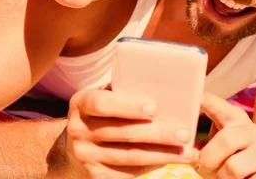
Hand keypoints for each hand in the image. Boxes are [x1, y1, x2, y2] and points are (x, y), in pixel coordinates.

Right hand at [66, 87, 197, 177]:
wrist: (70, 149)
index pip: (102, 104)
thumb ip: (120, 90)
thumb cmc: (98, 114)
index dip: (128, 106)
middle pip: (122, 133)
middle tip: (183, 133)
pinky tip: (169, 161)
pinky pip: (128, 173)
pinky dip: (151, 167)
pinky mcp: (95, 177)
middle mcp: (79, 131)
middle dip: (157, 133)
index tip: (154, 107)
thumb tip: (159, 85)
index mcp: (81, 103)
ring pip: (129, 156)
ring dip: (161, 154)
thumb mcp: (100, 96)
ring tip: (185, 151)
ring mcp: (86, 156)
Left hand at [196, 92, 255, 178]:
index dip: (207, 100)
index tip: (196, 94)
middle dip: (209, 158)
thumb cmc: (227, 161)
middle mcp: (251, 130)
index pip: (218, 106)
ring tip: (223, 175)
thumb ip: (196, 145)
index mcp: (234, 118)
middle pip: (226, 140)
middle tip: (203, 166)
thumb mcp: (211, 149)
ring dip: (222, 176)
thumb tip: (180, 147)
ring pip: (234, 166)